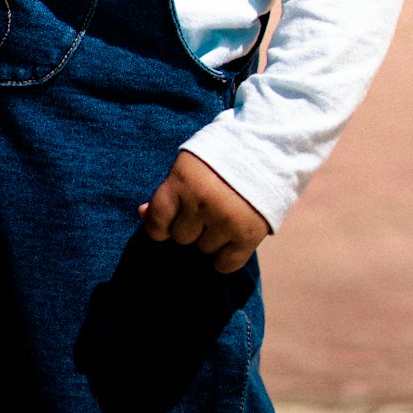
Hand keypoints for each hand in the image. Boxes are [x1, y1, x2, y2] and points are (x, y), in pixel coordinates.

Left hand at [138, 152, 269, 274]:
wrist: (269, 147)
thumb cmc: (222, 155)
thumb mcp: (190, 164)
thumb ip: (168, 190)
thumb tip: (142, 214)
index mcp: (183, 180)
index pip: (157, 220)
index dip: (160, 224)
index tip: (169, 220)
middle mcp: (202, 202)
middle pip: (181, 237)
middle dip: (190, 225)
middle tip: (206, 207)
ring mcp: (225, 220)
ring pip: (204, 249)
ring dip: (210, 237)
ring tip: (224, 215)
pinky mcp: (248, 235)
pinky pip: (225, 264)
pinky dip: (226, 257)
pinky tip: (231, 239)